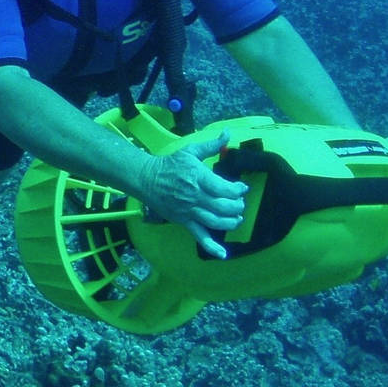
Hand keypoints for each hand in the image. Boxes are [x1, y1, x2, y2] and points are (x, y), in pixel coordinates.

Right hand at [139, 130, 248, 259]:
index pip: (226, 188)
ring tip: (236, 218)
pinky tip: (223, 254)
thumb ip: (212, 144)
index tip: (241, 188)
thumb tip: (228, 133)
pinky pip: (199, 236)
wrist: (146, 179)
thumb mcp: (190, 151)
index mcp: (199, 178)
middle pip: (225, 206)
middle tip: (239, 202)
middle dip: (237, 206)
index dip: (238, 190)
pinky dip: (212, 247)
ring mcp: (190, 211)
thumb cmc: (170, 164)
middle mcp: (196, 196)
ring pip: (217, 222)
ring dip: (232, 222)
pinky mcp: (184, 221)